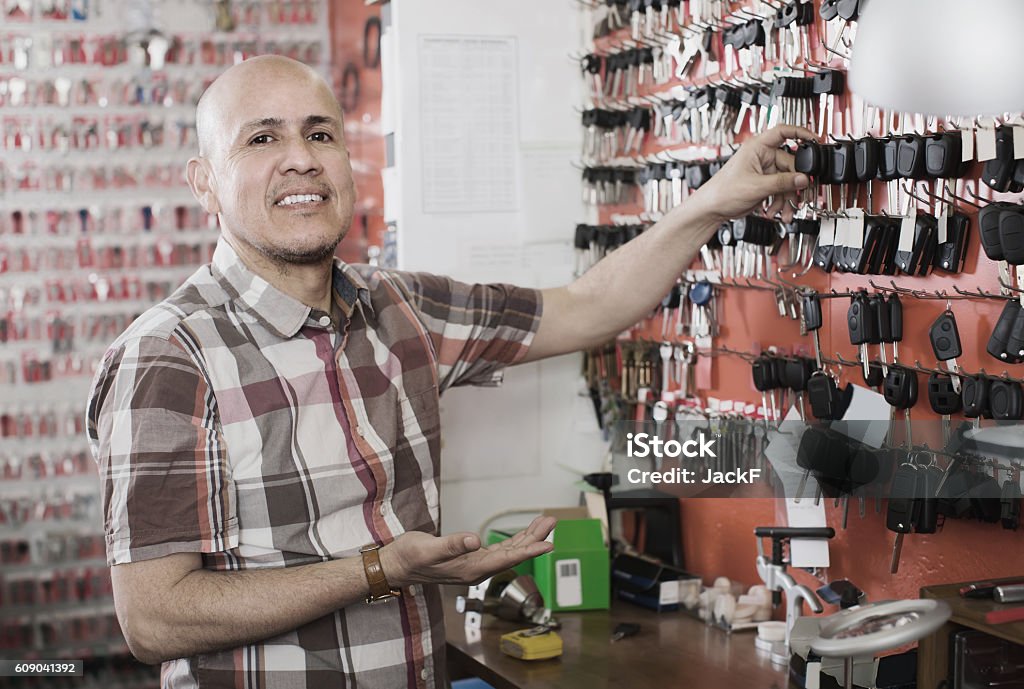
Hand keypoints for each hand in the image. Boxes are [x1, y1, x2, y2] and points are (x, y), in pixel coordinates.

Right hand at [378, 516, 556, 587]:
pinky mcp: (470, 559)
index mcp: (472, 569)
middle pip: (513, 554)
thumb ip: (452, 545)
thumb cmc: (410, 557)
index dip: (530, 550)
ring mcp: (475, 565)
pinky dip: (513, 541)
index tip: (549, 544)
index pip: (507, 559)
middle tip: (552, 521)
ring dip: (527, 538)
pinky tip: (522, 535)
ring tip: (544, 522)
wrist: (396, 566)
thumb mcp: (429, 549)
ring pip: (509, 551)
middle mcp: (477, 569)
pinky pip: (499, 550)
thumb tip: (475, 540)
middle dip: (534, 538)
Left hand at [689, 125, 817, 223]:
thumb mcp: (757, 186)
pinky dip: (781, 202)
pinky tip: (776, 210)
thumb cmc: (722, 192)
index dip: (801, 133)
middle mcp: (762, 156)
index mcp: (757, 148)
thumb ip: (782, 182)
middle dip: (795, 183)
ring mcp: (763, 171)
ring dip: (788, 197)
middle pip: (790, 164)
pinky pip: (780, 190)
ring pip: (787, 181)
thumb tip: (802, 179)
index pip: (783, 132)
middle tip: (800, 195)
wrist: (712, 209)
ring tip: (785, 210)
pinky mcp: (764, 184)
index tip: (815, 140)